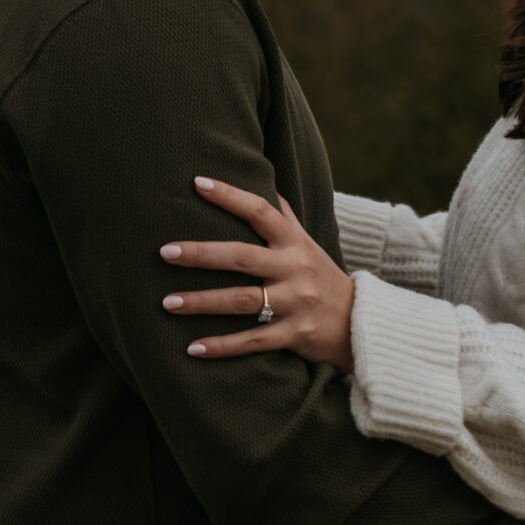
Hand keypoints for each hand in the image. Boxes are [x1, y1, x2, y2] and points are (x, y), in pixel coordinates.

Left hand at [161, 178, 356, 372]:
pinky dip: (222, 347)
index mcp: (294, 242)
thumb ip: (283, 215)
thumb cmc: (321, 276)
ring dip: (202, 302)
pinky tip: (192, 348)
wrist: (360, 323)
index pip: (260, 211)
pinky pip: (252, 341)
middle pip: (243, 257)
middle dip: (202, 254)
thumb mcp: (307, 243)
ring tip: (167, 303)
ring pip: (242, 301)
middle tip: (165, 251)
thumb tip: (262, 176)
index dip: (230, 196)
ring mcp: (295, 303)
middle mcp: (295, 269)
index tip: (197, 183)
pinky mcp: (294, 335)